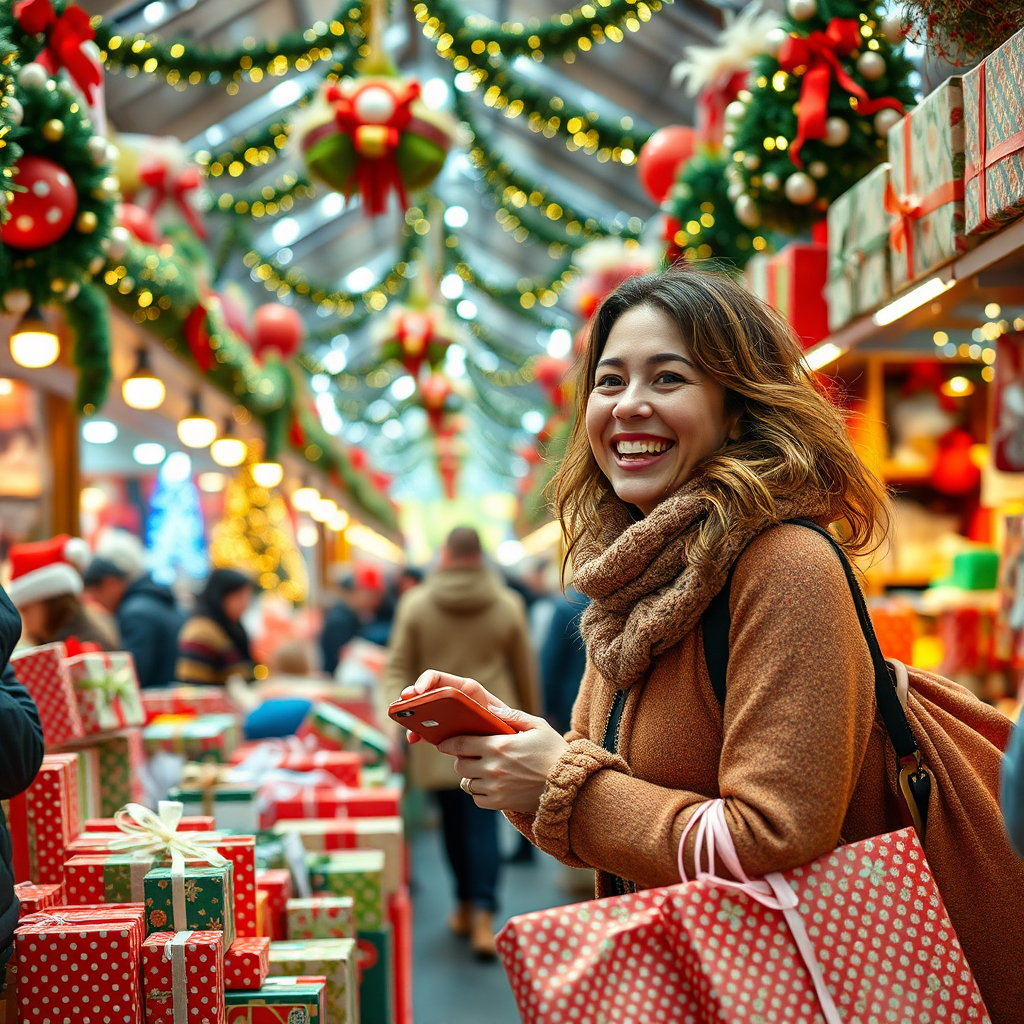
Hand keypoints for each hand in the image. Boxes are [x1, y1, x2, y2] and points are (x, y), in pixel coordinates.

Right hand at [400, 670, 517, 744]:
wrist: (511, 749)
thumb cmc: (512, 730)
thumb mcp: (511, 719)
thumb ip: (505, 714)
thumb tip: (493, 712)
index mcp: (469, 691)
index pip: (444, 679)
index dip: (428, 680)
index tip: (419, 690)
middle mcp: (455, 701)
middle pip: (429, 694)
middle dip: (413, 697)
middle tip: (404, 702)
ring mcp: (447, 717)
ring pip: (424, 713)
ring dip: (412, 717)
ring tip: (408, 728)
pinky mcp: (444, 733)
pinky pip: (426, 730)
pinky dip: (417, 733)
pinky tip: (413, 739)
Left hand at [438, 706, 568, 813]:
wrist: (570, 786)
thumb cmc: (554, 752)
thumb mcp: (537, 726)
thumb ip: (512, 716)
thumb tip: (489, 709)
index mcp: (499, 746)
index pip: (461, 744)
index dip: (449, 743)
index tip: (444, 742)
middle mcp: (492, 768)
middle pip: (459, 765)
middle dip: (461, 759)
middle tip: (470, 755)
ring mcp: (495, 788)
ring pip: (467, 782)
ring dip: (471, 776)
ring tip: (483, 770)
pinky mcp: (500, 804)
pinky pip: (477, 799)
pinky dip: (480, 792)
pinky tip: (491, 784)